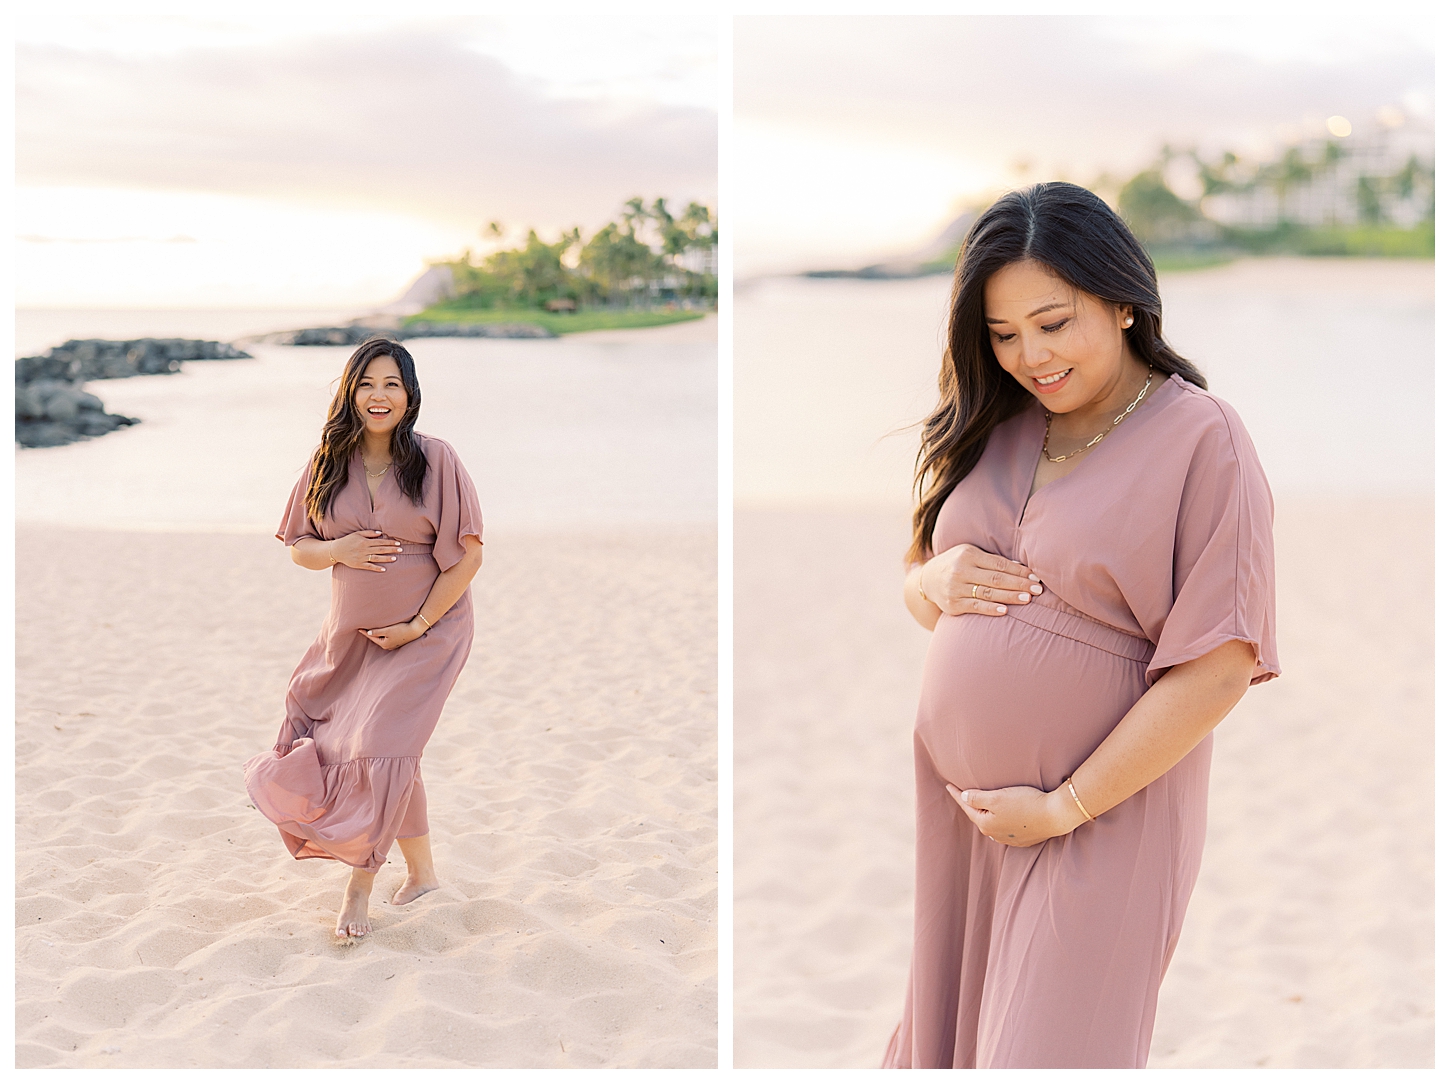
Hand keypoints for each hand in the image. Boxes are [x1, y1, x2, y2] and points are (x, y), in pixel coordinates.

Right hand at [330, 530, 402, 571]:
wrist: (336, 550)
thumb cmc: (348, 540)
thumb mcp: (357, 534)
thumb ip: (369, 533)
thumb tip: (380, 533)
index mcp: (365, 541)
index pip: (380, 542)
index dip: (390, 542)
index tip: (398, 543)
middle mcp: (364, 549)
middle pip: (380, 549)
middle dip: (391, 549)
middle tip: (401, 550)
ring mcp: (362, 557)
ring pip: (377, 558)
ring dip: (386, 558)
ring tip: (395, 558)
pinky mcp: (359, 564)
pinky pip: (369, 567)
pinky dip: (376, 568)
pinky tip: (384, 569)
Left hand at [359, 618, 426, 650]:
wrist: (415, 630)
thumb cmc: (401, 629)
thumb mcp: (388, 630)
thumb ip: (377, 632)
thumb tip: (368, 633)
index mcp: (384, 644)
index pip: (372, 637)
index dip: (365, 632)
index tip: (358, 628)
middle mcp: (388, 646)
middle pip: (376, 639)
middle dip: (370, 634)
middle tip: (363, 628)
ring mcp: (393, 645)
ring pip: (382, 639)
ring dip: (377, 634)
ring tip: (371, 630)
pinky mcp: (397, 641)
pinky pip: (387, 638)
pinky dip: (383, 635)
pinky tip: (382, 632)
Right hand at [921, 543, 1041, 615]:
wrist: (927, 580)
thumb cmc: (957, 564)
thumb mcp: (970, 554)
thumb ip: (992, 561)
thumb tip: (1021, 566)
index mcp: (968, 554)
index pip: (999, 563)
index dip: (1019, 570)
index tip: (1035, 577)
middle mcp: (961, 570)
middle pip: (996, 578)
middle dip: (1019, 584)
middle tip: (1038, 589)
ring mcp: (955, 588)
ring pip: (988, 593)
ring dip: (1010, 596)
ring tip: (1027, 599)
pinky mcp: (952, 604)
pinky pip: (975, 607)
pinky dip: (991, 609)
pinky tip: (1005, 610)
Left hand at [946, 782, 1083, 846]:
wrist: (1055, 815)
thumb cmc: (1026, 803)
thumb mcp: (997, 797)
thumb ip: (977, 798)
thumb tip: (964, 797)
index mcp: (986, 824)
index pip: (967, 807)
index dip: (957, 795)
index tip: (948, 785)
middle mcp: (996, 835)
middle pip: (979, 817)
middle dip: (971, 806)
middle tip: (963, 794)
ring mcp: (1010, 839)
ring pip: (993, 824)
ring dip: (987, 814)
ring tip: (982, 805)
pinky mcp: (1024, 838)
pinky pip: (1006, 828)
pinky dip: (1001, 820)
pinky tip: (1003, 816)